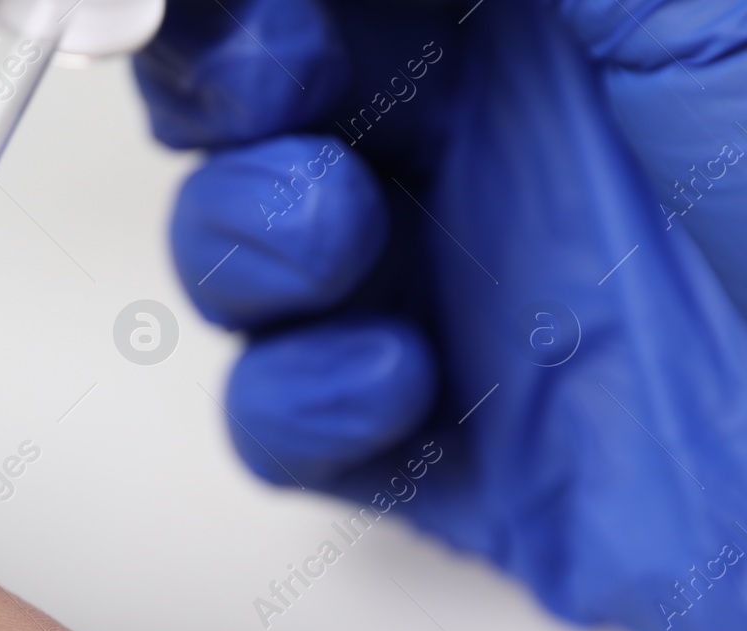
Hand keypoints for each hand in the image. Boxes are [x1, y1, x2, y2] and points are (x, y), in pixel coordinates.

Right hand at [135, 0, 746, 630]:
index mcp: (549, 18)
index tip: (241, 8)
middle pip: (256, 100)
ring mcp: (460, 291)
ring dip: (248, 237)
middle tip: (278, 80)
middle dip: (226, 88)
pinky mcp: (448, 440)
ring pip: (247, 253)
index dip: (248, 1)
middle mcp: (495, 144)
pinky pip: (287, 423)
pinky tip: (391, 374)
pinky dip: (298, 401)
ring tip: (336, 231)